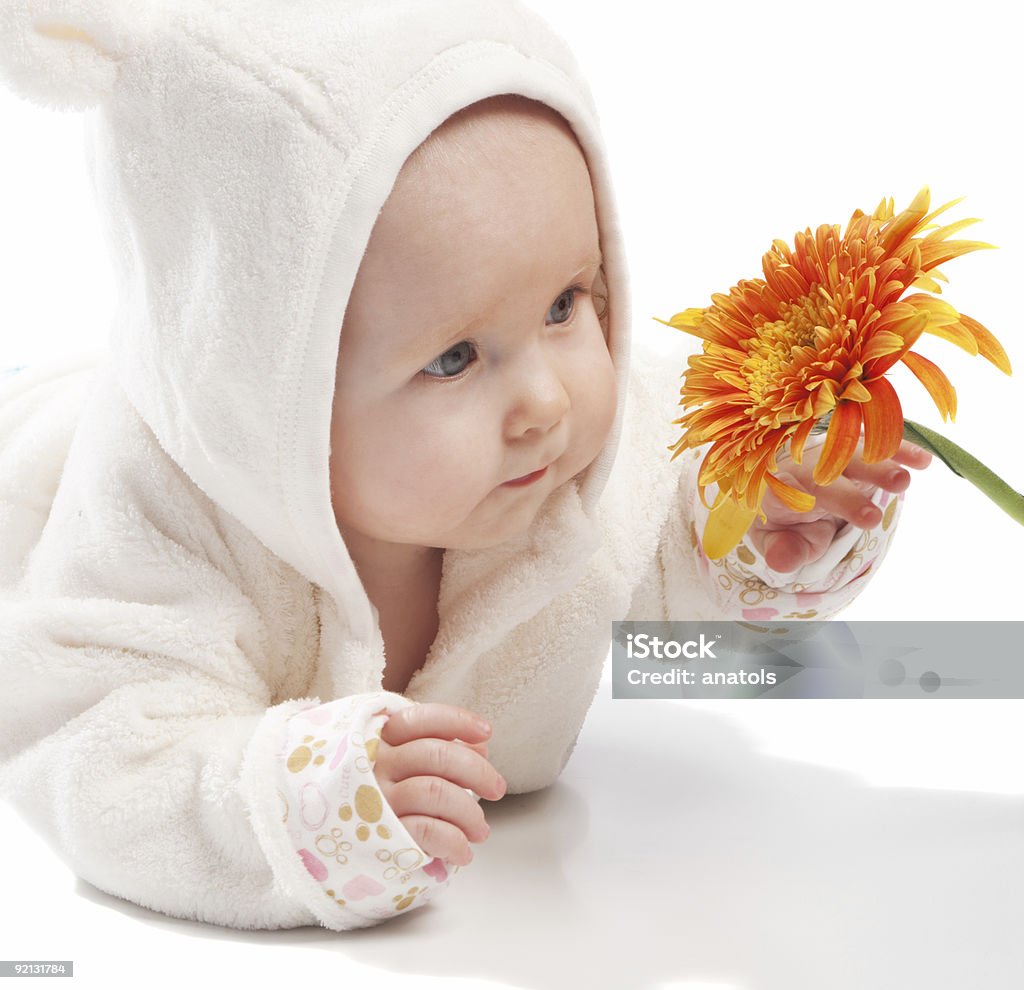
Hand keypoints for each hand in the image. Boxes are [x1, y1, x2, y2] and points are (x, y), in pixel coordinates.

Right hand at [373, 702, 506, 866]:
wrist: (325, 845)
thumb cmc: (374, 798)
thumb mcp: (398, 764)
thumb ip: (436, 750)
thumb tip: (480, 745)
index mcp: (380, 740)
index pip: (421, 719)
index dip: (458, 721)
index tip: (486, 733)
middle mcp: (376, 765)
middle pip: (436, 755)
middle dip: (477, 771)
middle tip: (497, 789)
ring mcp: (376, 799)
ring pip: (436, 791)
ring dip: (469, 812)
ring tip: (480, 829)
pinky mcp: (380, 835)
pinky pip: (428, 831)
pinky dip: (454, 842)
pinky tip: (463, 852)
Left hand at [748, 439, 932, 572]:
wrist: (800, 487)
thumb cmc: (789, 520)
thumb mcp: (782, 541)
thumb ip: (782, 551)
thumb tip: (781, 562)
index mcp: (780, 490)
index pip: (779, 494)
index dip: (786, 497)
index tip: (793, 504)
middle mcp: (806, 467)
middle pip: (823, 478)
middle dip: (846, 497)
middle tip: (870, 519)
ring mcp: (834, 455)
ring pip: (854, 457)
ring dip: (878, 468)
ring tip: (901, 482)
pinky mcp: (860, 449)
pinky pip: (879, 447)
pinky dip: (900, 451)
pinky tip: (921, 461)